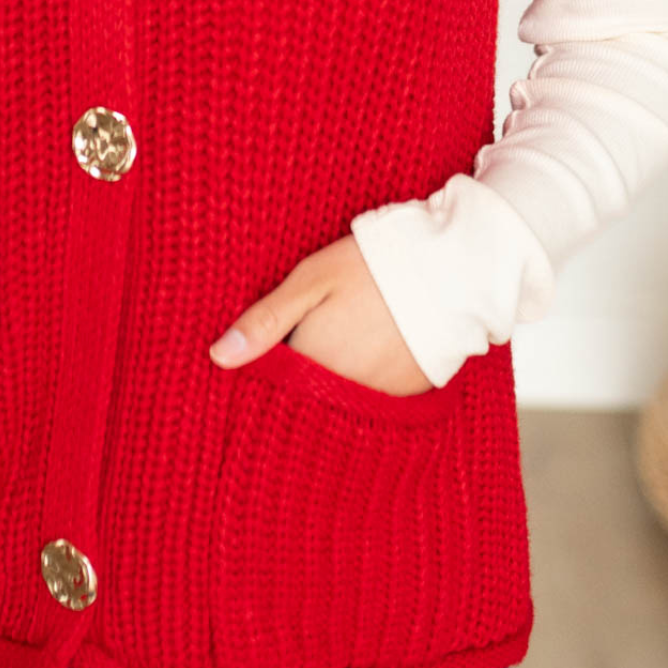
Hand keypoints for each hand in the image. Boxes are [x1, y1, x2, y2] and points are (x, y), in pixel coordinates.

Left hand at [207, 232, 433, 395]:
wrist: (449, 271)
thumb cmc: (371, 268)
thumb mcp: (309, 282)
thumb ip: (264, 321)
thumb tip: (218, 357)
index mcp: (312, 366)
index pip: (274, 380)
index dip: (270, 358)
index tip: (274, 338)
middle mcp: (343, 394)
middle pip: (306, 392)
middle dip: (301, 370)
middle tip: (318, 327)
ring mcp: (379, 399)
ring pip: (339, 396)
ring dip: (335, 374)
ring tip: (347, 332)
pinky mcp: (409, 397)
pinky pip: (374, 396)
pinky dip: (367, 377)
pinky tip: (372, 344)